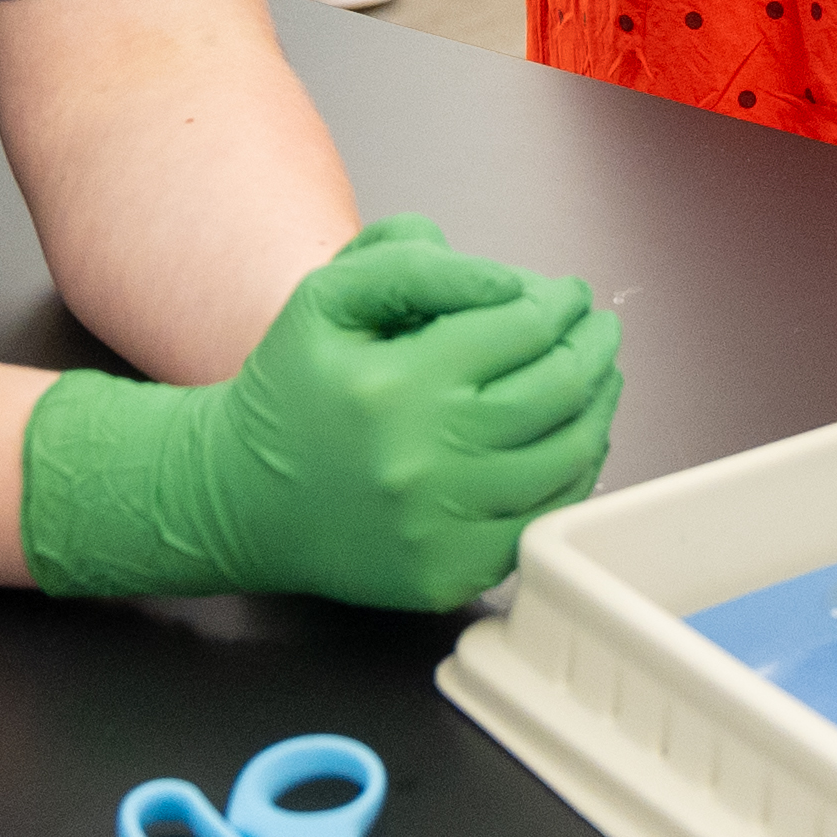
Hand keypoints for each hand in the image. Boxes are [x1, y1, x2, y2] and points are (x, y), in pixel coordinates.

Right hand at [17, 217, 621, 608]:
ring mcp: (438, 527)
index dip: (559, 304)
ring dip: (599, 406)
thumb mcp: (328, 297)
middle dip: (593, 348)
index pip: (521, 329)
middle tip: (600, 328)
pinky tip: (571, 441)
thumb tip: (509, 283)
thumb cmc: (291, 388)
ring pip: (565, 457)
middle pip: (556, 392)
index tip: (568, 294)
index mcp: (396, 384)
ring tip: (600, 376)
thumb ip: (414, 263)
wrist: (236, 497)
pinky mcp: (445, 574)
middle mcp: (423, 461)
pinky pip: (540, 520)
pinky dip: (573, 476)